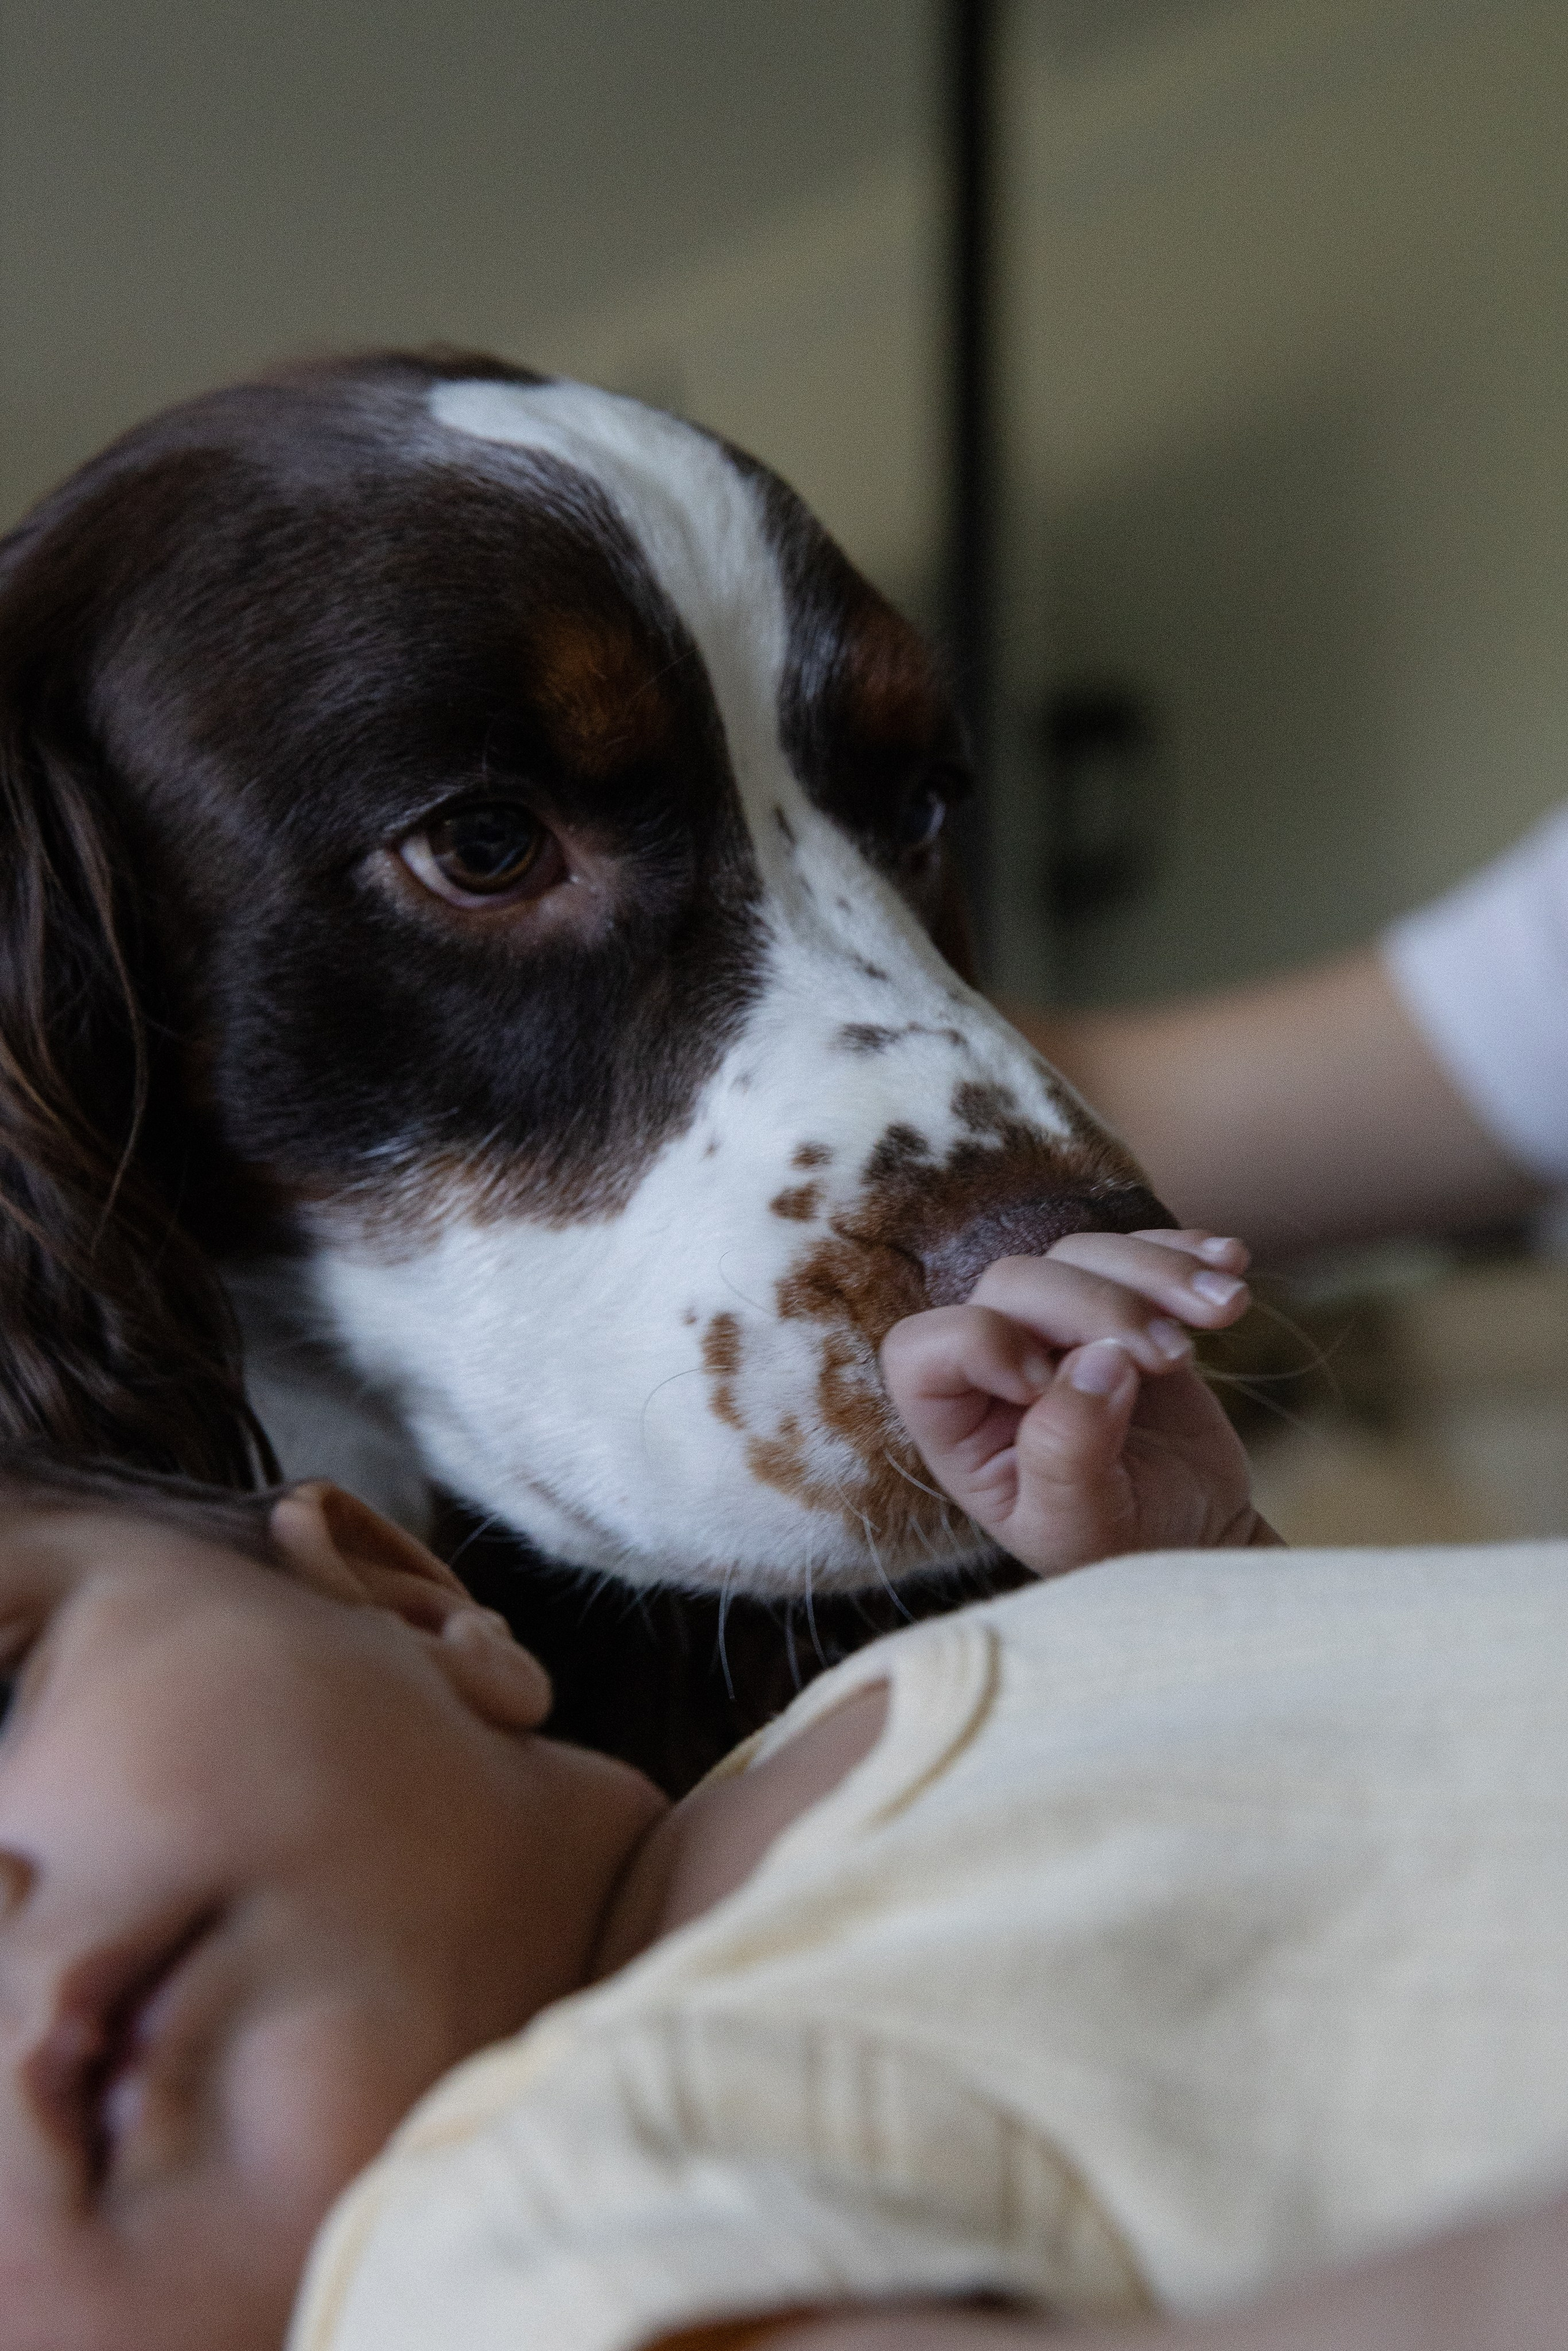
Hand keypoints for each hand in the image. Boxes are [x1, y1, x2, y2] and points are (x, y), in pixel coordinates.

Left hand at [880, 1231, 1277, 1575]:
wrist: (1196, 1539)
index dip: (980, 1344)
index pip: (921, 1349)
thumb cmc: (1121, 1547)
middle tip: (1171, 1359)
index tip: (1045, 1382)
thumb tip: (1099, 1359)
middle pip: (1013, 1282)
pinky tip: (1232, 1268)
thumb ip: (1069, 1452)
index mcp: (956, 1423)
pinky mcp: (1122, 1310)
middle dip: (1097, 1307)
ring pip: (1079, 1254)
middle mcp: (994, 1364)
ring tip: (1223, 1310)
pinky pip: (1137, 1252)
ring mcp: (1058, 1329)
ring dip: (1156, 1272)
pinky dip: (1185, 1254)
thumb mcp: (1082, 1528)